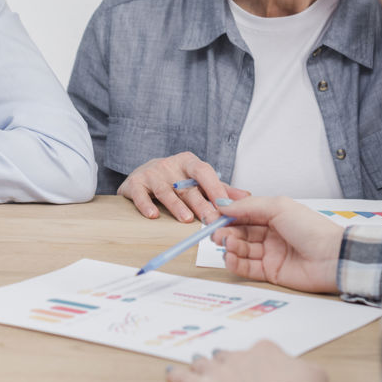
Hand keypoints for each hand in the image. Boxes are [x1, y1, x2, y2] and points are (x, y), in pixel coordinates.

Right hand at [118, 152, 250, 222]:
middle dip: (200, 203)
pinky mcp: (134, 183)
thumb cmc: (175, 179)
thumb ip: (220, 188)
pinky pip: (140, 194)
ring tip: (186, 219)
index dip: (215, 188)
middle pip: (187, 186)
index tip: (226, 205)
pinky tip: (153, 215)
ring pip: (165, 191)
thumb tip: (246, 197)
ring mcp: (152, 173)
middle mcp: (170, 165)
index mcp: (189, 162)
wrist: (142, 173)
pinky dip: (146, 205)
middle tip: (211, 219)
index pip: (204, 172)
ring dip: (176, 206)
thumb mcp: (197, 180)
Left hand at [167, 341, 329, 381]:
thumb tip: (298, 370)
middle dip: (227, 364)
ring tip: (198, 364)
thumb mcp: (316, 377)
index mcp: (266, 350)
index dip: (259, 363)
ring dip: (202, 365)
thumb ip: (302, 368)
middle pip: (229, 355)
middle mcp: (239, 356)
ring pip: (205, 363)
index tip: (260, 370)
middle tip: (227, 372)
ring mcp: (218, 371)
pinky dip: (177, 376)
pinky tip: (172, 374)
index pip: (260, 350)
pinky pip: (184, 379)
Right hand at [213, 196, 343, 293]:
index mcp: (274, 216)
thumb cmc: (311, 229)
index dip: (228, 216)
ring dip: (230, 247)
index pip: (244, 215)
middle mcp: (271, 235)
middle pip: (240, 233)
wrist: (333, 257)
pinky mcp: (271, 273)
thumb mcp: (278, 207)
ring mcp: (271, 254)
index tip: (213, 217)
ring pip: (242, 250)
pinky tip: (229, 258)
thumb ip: (248, 206)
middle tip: (217, 234)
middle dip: (226, 233)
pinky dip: (235, 263)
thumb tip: (223, 204)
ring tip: (227, 245)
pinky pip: (247, 268)